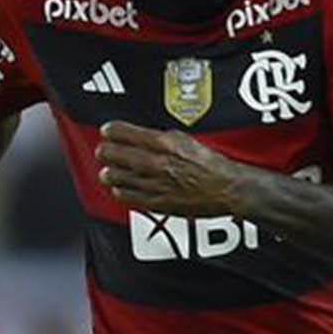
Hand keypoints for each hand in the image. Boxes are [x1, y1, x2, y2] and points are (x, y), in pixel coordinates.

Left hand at [94, 120, 249, 215]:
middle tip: (103, 151)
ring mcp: (157, 184)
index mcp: (166, 143)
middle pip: (116, 155)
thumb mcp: (187, 140)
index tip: (107, 131)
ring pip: (119, 177)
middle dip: (106, 152)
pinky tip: (119, 189)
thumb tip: (143, 137)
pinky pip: (130, 197)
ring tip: (107, 172)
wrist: (228, 188)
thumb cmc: (213, 165)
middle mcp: (158, 163)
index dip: (112, 131)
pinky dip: (122, 192)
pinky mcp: (159, 202)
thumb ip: (163, 138)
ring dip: (110, 173)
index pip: (126, 133)